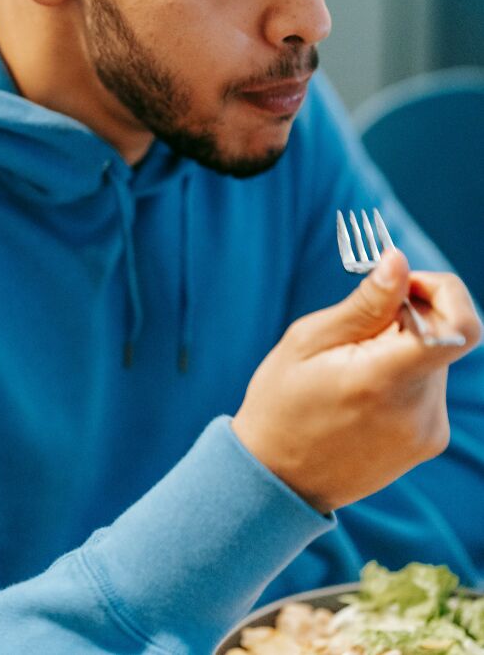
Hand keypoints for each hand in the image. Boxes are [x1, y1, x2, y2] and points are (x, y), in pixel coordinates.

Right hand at [231, 250, 481, 513]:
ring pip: (435, 359)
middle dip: (409, 315)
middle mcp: (419, 410)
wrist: (278, 479)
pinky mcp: (429, 442)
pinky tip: (363, 388)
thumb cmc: (282, 403)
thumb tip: (399, 261)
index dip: (443, 292)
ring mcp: (428, 432)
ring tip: (353, 363)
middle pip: (443, 335)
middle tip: (360, 322)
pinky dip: (404, 372)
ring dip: (404, 345)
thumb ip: (364, 304)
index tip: (404, 284)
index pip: (460, 327)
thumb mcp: (308, 341)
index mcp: (385, 380)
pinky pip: (429, 386)